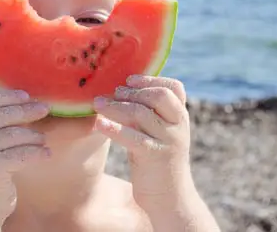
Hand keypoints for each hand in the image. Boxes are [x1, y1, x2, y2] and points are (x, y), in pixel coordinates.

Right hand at [0, 89, 50, 226]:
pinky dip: (37, 152)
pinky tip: (47, 154)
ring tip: (43, 140)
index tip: (24, 96)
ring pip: (12, 134)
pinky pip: (22, 153)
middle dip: (24, 110)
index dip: (4, 96)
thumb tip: (15, 97)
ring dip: (33, 135)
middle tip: (44, 108)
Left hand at [92, 75, 191, 208]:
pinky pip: (133, 138)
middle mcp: (178, 126)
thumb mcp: (155, 133)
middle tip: (112, 92)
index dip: (151, 79)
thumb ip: (147, 113)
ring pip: (142, 113)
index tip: (129, 80)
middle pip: (159, 95)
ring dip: (116, 106)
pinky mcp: (155, 157)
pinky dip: (114, 129)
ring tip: (97, 104)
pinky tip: (99, 124)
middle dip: (132, 91)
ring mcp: (169, 141)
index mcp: (179, 117)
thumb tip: (120, 90)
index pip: (174, 87)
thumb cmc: (156, 161)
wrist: (169, 198)